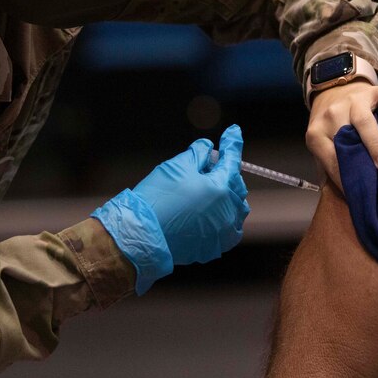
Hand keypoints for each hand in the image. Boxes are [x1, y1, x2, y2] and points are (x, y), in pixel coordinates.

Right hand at [133, 126, 249, 264]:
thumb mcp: (177, 166)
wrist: (141, 235)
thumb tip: (208, 147)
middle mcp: (228, 210)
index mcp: (221, 187)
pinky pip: (230, 229)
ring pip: (237, 208)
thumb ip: (198, 153)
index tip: (234, 131)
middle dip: (227, 172)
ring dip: (229, 195)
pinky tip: (215, 213)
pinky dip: (227, 218)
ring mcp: (223, 231)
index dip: (232, 143)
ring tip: (214, 189)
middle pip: (236, 184)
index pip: (232, 160)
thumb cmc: (157, 198)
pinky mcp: (215, 246)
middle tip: (212, 164)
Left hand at [306, 81, 377, 190]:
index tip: (359, 193)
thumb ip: (329, 166)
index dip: (344, 176)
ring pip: (364, 119)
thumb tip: (343, 196)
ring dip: (376, 141)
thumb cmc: (331, 126)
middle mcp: (333, 115)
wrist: (333, 92)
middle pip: (346, 135)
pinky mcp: (372, 91)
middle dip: (362, 155)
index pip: (330, 157)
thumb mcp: (322, 145)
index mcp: (317, 132)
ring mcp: (354, 101)